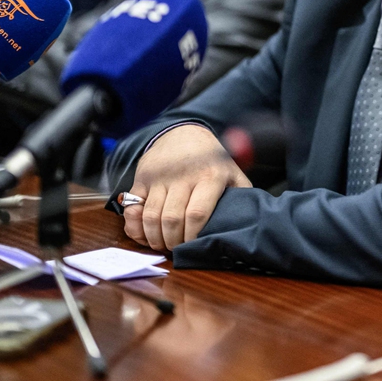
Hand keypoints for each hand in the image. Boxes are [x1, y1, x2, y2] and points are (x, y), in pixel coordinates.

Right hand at [123, 124, 250, 251]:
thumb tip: (249, 222)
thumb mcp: (233, 173)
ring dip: (154, 238)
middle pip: (172, 219)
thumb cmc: (211, 160)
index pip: (197, 214)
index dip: (193, 236)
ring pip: (151, 216)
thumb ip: (241, 196)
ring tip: (162, 244)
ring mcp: (160, 177)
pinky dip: (134, 226)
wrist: (184, 133)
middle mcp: (183, 176)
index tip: (194, 245)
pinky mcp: (142, 178)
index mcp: (210, 176)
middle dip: (173, 242)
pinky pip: (132, 208)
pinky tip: (144, 234)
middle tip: (177, 249)